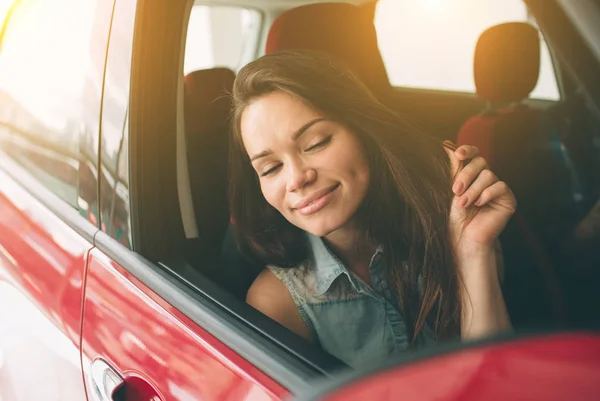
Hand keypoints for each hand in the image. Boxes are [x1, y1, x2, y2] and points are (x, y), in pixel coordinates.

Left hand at [443, 141, 516, 256]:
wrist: (465, 238)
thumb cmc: (457, 217)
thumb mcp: (453, 190)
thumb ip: (454, 169)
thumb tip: (447, 146)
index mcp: (473, 175)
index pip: (474, 155)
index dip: (468, 150)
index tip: (458, 153)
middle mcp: (487, 179)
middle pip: (481, 162)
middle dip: (467, 174)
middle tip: (456, 190)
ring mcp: (498, 188)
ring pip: (489, 175)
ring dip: (473, 190)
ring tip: (465, 204)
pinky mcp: (508, 199)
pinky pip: (500, 186)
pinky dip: (487, 194)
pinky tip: (480, 205)